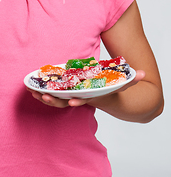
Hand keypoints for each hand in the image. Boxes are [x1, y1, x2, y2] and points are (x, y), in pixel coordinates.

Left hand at [26, 70, 145, 108]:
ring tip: (34, 94)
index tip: (70, 101)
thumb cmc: (116, 91)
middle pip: (67, 102)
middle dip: (55, 101)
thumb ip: (133, 79)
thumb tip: (144, 73)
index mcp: (94, 97)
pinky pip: (55, 97)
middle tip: (44, 97)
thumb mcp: (124, 85)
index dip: (78, 100)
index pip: (85, 100)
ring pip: (58, 101)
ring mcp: (75, 98)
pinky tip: (34, 91)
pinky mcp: (69, 96)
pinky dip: (45, 95)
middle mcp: (83, 99)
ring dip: (46, 98)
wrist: (114, 103)